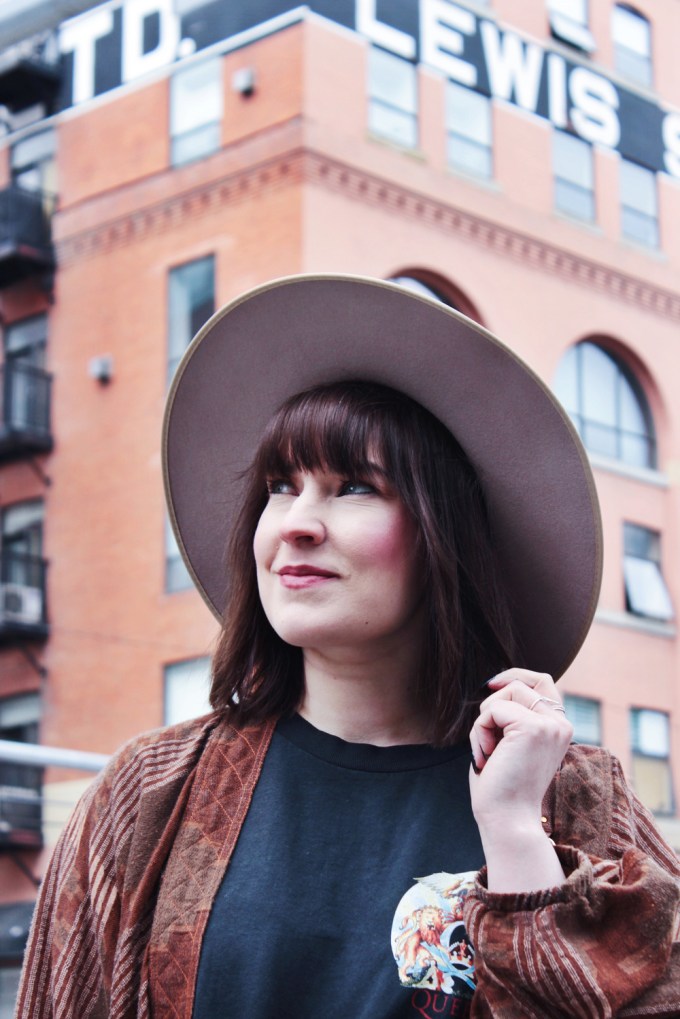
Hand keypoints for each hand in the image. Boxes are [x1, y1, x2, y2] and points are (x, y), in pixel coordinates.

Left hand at [469, 668, 572, 840]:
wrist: (507, 820)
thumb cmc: (502, 786)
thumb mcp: (511, 743)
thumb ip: (513, 716)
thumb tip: (496, 686)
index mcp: (558, 728)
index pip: (543, 681)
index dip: (515, 676)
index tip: (491, 685)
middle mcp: (560, 724)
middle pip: (523, 682)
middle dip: (495, 700)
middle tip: (486, 733)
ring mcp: (550, 725)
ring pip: (507, 693)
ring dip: (485, 719)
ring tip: (488, 751)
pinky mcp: (533, 728)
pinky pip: (493, 711)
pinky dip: (480, 731)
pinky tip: (487, 756)